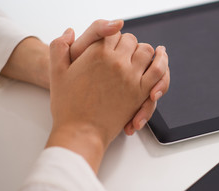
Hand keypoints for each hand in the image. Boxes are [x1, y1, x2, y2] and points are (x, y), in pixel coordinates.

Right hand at [46, 29, 167, 172]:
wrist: (81, 131)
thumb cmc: (68, 105)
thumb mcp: (56, 72)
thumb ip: (59, 47)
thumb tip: (70, 31)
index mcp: (96, 53)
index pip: (112, 32)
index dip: (111, 37)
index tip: (109, 44)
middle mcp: (116, 62)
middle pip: (131, 41)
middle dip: (127, 44)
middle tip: (122, 52)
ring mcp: (131, 76)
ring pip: (146, 52)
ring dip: (143, 52)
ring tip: (138, 55)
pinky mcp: (141, 92)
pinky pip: (159, 71)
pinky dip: (162, 61)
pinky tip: (161, 55)